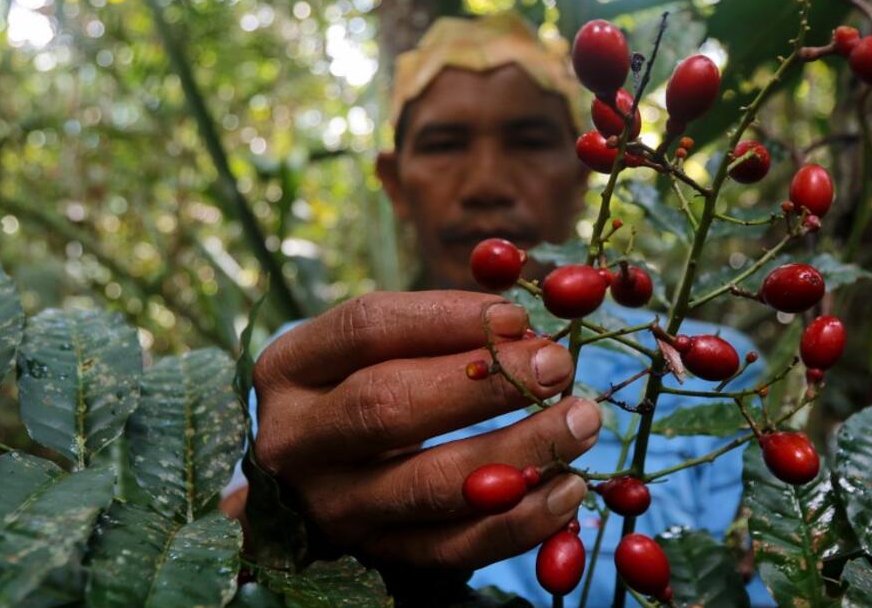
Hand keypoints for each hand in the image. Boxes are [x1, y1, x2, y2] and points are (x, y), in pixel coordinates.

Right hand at [248, 290, 599, 569]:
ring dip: (519, 452)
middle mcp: (296, 440)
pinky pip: (453, 547)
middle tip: (558, 364)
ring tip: (581, 421)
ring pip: (430, 483)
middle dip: (485, 382)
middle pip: (390, 405)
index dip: (447, 316)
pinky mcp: (373, 557)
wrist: (310, 490)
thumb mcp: (367, 353)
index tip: (517, 314)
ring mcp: (332, 507)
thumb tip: (524, 324)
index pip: (366, 328)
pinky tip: (567, 490)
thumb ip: (432, 333)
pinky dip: (518, 523)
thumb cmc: (356, 393)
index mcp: (290, 368)